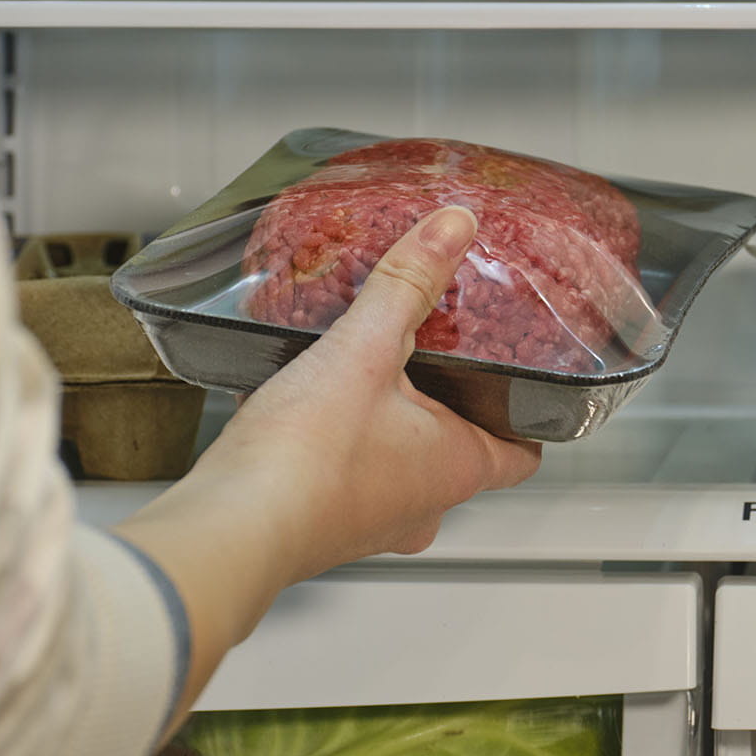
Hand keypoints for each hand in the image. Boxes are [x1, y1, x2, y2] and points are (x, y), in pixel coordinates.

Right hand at [190, 204, 539, 569]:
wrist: (228, 526)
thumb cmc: (305, 459)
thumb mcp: (364, 350)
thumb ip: (407, 284)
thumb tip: (451, 229)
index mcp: (457, 469)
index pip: (523, 453)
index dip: (526, 417)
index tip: (521, 382)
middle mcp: (422, 507)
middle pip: (458, 452)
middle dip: (445, 406)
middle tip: (434, 357)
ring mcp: (369, 523)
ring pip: (397, 464)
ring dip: (386, 423)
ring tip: (366, 370)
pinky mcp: (318, 525)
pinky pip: (341, 473)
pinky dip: (334, 440)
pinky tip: (304, 401)